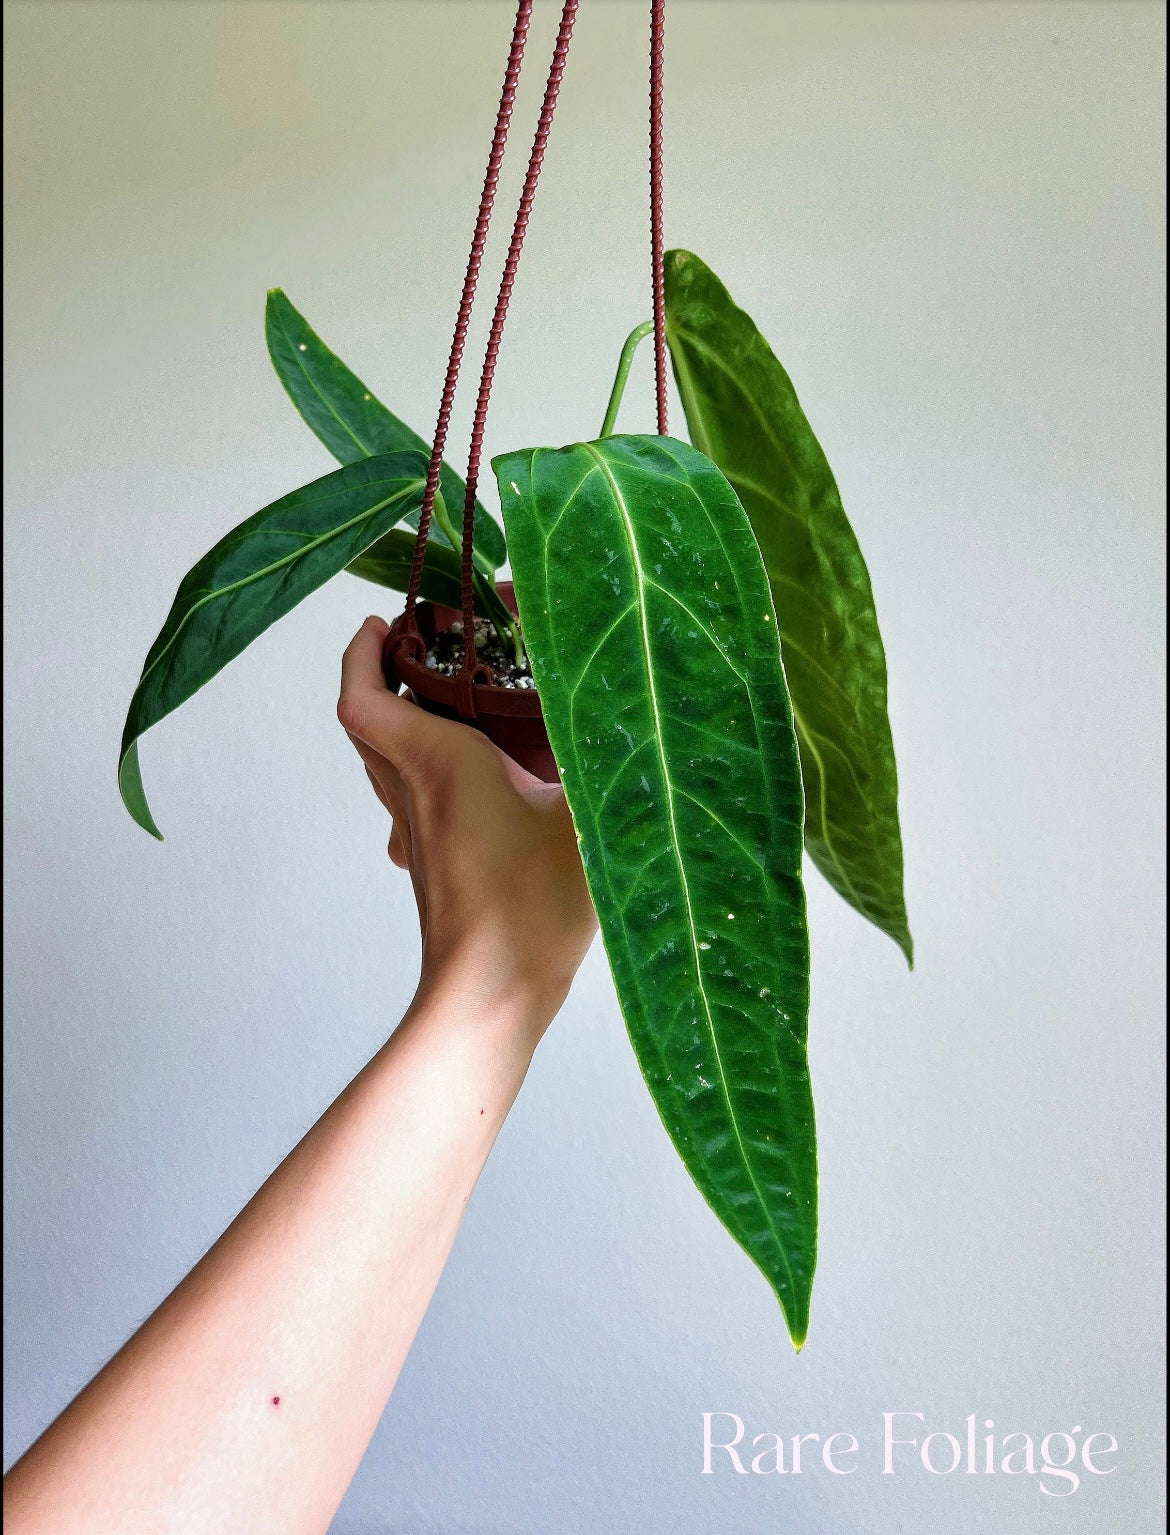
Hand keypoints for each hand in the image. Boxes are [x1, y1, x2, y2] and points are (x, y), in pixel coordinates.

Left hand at [337, 616, 597, 1031]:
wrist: (493, 994)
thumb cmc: (529, 908)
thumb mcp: (587, 816)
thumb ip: (610, 756)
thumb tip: (647, 711)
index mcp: (437, 764)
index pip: (363, 697)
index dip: (362, 654)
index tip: (384, 624)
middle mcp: (413, 795)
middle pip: (368, 724)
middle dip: (386, 676)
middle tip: (426, 648)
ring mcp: (415, 836)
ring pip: (386, 764)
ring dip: (404, 724)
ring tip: (455, 700)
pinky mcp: (431, 866)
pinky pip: (411, 802)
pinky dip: (426, 772)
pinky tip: (480, 779)